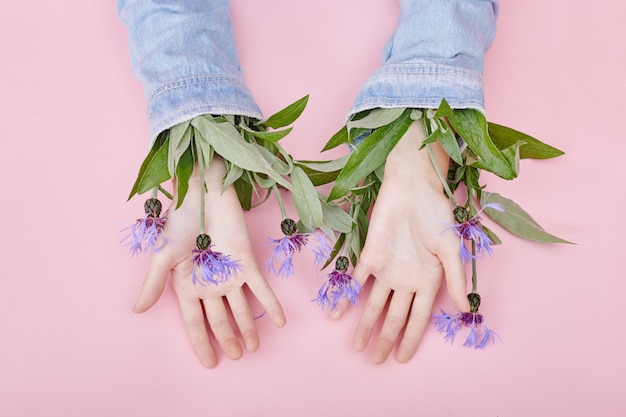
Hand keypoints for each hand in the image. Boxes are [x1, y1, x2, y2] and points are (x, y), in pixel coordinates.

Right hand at [133, 158, 285, 367]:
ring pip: (242, 309)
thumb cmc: (180, 222)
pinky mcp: (248, 262)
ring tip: (254, 348)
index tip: (210, 364)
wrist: (203, 194)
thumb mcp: (163, 255)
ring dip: (250, 328)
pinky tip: (281, 322)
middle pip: (221, 320)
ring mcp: (231, 274)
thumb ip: (153, 283)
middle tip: (237, 356)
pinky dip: (271, 305)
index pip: (195, 323)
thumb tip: (137, 310)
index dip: (202, 343)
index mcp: (188, 286)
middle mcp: (210, 285)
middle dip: (229, 339)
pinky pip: (261, 288)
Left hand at [331, 121, 469, 363]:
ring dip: (364, 326)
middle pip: (393, 317)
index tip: (402, 359)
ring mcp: (386, 269)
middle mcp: (405, 279)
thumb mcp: (450, 248)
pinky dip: (345, 298)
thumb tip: (463, 309)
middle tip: (374, 362)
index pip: (417, 318)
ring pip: (373, 305)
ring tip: (356, 347)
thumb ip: (455, 279)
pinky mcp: (369, 256)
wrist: (412, 186)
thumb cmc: (435, 215)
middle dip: (384, 339)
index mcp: (428, 280)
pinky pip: (354, 281)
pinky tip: (335, 314)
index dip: (410, 339)